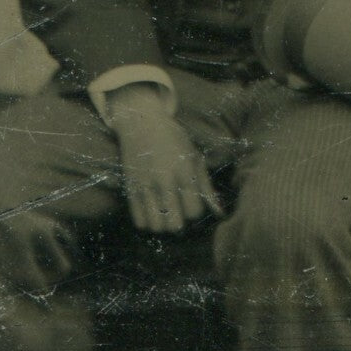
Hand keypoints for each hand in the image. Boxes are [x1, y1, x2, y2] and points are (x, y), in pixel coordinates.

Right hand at [108, 85, 221, 232]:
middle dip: (180, 223)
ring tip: (165, 214)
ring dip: (163, 225)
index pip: (195, 211)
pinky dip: (147, 223)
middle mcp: (165, 180)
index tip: (191, 202)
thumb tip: (220, 214)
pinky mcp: (130, 188)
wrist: (142, 123)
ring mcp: (145, 185)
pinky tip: (152, 212)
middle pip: (175, 225)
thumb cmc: (174, 140)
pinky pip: (139, 221)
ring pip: (156, 227)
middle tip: (179, 213)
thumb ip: (206, 187)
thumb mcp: (194, 157)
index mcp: (184, 171)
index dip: (195, 211)